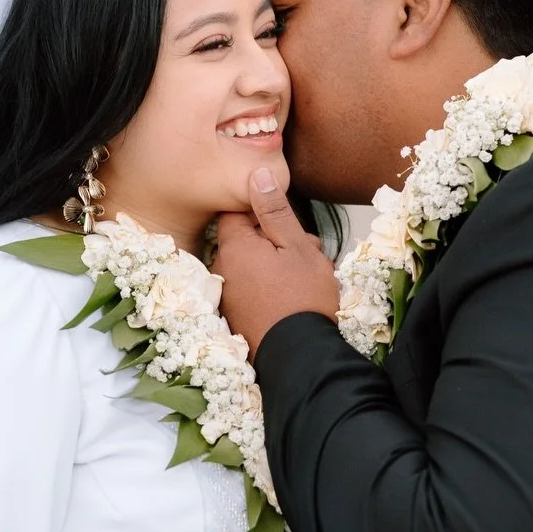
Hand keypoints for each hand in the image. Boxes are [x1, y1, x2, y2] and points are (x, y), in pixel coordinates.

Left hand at [216, 169, 338, 356]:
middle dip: (277, 240)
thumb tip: (256, 174)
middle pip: (247, 240)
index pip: (237, 212)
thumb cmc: (302, 298)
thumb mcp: (295, 246)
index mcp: (233, 248)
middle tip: (309, 252)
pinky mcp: (237, 316)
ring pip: (254, 265)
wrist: (300, 357)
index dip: (264, 212)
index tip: (287, 222)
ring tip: (308, 277)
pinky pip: (253, 288)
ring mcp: (228, 295)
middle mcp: (222, 269)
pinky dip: (272, 286)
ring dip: (278, 264)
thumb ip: (274, 210)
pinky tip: (295, 296)